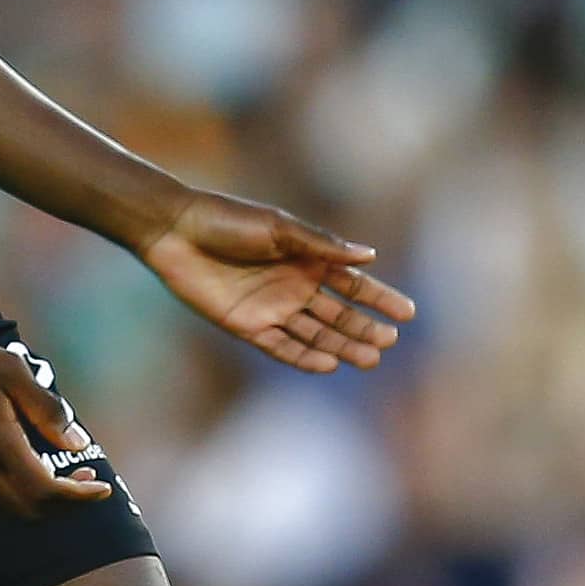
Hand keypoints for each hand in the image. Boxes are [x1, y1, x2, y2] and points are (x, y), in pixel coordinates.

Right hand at [0, 318, 112, 517]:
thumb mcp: (10, 369)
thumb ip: (46, 409)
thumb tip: (76, 444)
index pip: (46, 493)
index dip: (79, 498)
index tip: (101, 489)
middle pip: (30, 512)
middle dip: (64, 504)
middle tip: (85, 479)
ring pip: (8, 509)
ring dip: (39, 501)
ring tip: (60, 472)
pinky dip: (16, 493)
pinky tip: (26, 465)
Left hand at [138, 191, 414, 371]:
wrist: (177, 232)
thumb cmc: (229, 221)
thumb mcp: (280, 228)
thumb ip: (322, 245)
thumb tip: (369, 256)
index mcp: (308, 259)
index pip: (353, 284)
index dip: (380, 299)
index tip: (407, 314)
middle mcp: (295, 286)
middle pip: (339, 314)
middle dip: (364, 328)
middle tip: (389, 342)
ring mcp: (272, 309)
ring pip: (316, 334)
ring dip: (342, 346)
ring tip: (369, 359)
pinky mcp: (247, 326)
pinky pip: (282, 347)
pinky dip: (304, 357)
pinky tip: (328, 364)